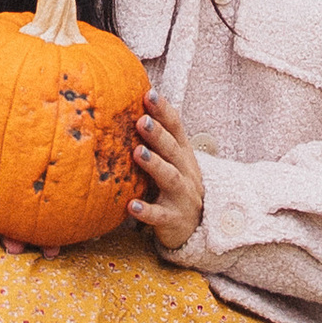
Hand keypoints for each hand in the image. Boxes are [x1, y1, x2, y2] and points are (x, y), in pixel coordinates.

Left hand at [129, 93, 205, 254]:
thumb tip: (125, 111)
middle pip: (174, 150)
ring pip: (170, 178)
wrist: (195, 228)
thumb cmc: (175, 187)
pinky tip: (131, 206)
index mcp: (184, 155)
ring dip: (155, 164)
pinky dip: (146, 211)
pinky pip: (159, 216)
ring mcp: (182, 196)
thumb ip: (155, 142)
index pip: (177, 128)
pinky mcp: (174, 220)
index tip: (149, 94)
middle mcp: (186, 172)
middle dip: (159, 135)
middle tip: (142, 120)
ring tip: (137, 153)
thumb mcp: (171, 163)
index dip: (164, 111)